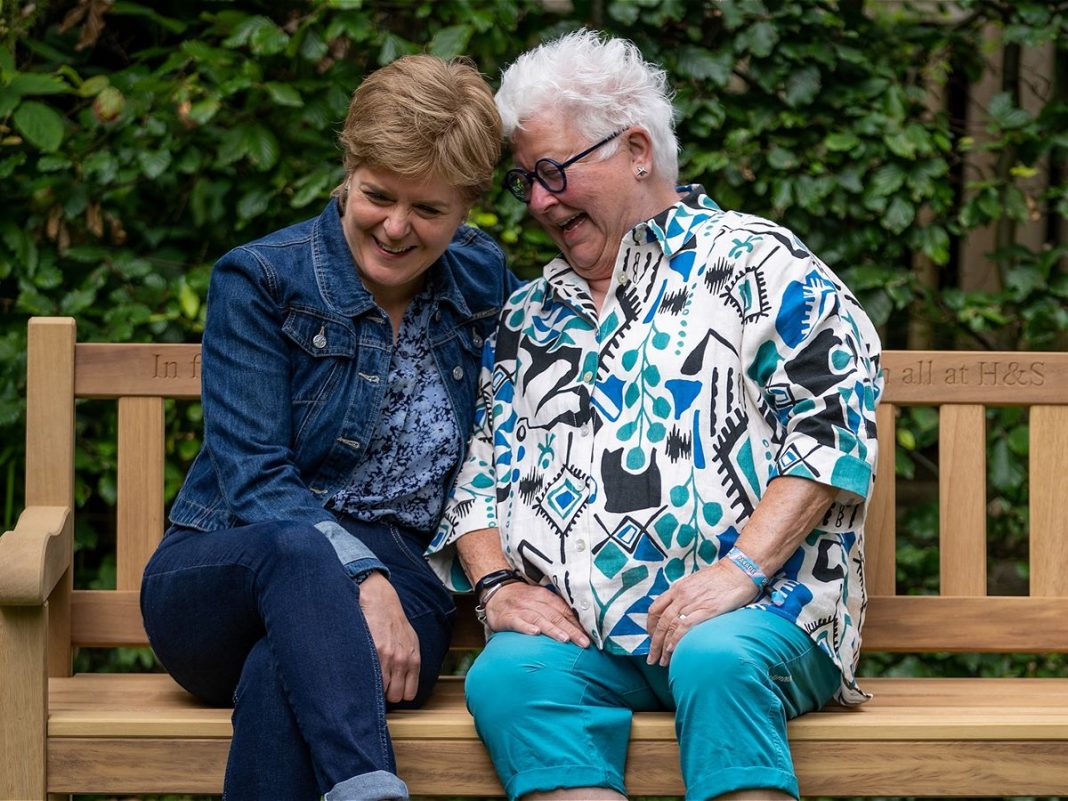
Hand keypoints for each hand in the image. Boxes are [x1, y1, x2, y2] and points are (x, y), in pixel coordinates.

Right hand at [358, 572, 420, 702]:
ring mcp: (386, 658)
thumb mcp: (410, 642)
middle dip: (385, 692)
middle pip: (394, 696)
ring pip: (380, 690)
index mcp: (413, 660)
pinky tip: (362, 670)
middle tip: (378, 682)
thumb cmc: (394, 623)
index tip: (390, 688)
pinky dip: (364, 678)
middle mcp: (402, 661)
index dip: (398, 693)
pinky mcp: (372, 652)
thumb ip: (410, 663)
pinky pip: (368, 678)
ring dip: (373, 686)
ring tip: (369, 675)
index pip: (408, 695)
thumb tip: (406, 684)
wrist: (380, 601)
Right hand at [483, 581, 590, 647]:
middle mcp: (535, 601)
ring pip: (539, 619)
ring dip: (552, 629)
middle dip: (571, 630)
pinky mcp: (507, 617)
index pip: (565, 610)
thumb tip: (580, 628)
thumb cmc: (523, 600)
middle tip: (583, 643)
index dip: (577, 624)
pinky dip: (526, 627)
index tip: (589, 637)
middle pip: (555, 616)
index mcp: (545, 597)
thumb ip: (556, 611)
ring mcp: (521, 609)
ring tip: (564, 639)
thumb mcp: (540, 601)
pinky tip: (535, 634)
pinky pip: (517, 622)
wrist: (496, 592)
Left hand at [645, 560, 758, 666]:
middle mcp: (681, 595)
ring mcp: (692, 603)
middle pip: (660, 621)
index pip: (655, 608)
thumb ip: (685, 596)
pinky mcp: (706, 610)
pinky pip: (685, 626)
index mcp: (677, 588)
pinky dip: (676, 639)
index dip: (650, 626)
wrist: (739, 571)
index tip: (651, 638)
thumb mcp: (695, 582)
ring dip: (663, 646)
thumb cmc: (720, 578)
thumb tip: (679, 611)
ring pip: (670, 626)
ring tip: (662, 661)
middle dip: (654, 642)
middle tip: (652, 658)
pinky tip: (672, 650)